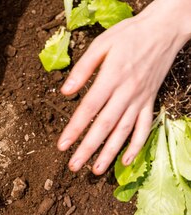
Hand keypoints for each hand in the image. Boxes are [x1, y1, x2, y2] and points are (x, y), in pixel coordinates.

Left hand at [58, 0, 190, 172]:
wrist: (165, 29)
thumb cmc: (129, 35)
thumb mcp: (101, 44)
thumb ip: (82, 69)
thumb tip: (64, 92)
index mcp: (112, 77)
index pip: (90, 108)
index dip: (75, 128)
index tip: (62, 145)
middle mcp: (127, 92)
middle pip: (105, 125)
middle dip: (88, 148)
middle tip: (73, 166)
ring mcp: (140, 99)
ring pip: (124, 131)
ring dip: (110, 153)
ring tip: (95, 171)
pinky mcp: (150, 101)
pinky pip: (145, 127)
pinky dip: (137, 145)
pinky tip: (126, 161)